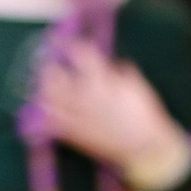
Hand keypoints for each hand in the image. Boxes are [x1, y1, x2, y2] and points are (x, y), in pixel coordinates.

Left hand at [33, 46, 179, 173]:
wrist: (145, 148)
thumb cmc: (145, 115)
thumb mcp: (139, 86)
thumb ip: (122, 71)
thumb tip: (111, 65)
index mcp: (102, 80)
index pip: (81, 54)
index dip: (72, 45)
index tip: (67, 42)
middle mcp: (84, 95)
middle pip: (56, 75)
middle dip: (51, 66)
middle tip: (50, 63)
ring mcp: (76, 115)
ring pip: (49, 97)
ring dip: (44, 88)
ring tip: (45, 85)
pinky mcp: (74, 133)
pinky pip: (51, 122)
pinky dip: (46, 114)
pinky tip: (47, 109)